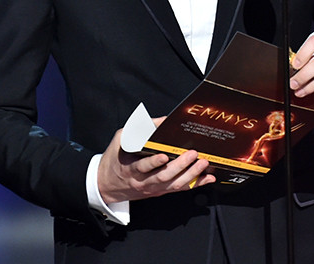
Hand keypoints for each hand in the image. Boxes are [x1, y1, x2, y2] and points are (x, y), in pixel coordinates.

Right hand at [97, 119, 214, 203]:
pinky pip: (179, 189)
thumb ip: (139, 129)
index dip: (153, 162)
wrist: (106, 185)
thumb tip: (162, 120)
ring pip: (173, 185)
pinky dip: (195, 184)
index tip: (164, 155)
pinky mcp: (160, 191)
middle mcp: (142, 181)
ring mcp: (153, 189)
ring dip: (191, 175)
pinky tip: (208, 178)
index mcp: (130, 168)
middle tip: (192, 154)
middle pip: (163, 177)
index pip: (142, 167)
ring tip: (203, 164)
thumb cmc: (114, 159)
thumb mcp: (121, 140)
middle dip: (180, 166)